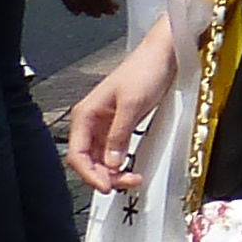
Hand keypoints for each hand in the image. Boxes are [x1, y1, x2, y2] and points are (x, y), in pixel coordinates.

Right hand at [64, 25, 181, 195]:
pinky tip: (131, 167)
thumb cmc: (145, 70)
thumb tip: (111, 163)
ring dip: (113, 172)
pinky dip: (120, 162)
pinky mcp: (119, 126)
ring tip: (132, 178)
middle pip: (88, 160)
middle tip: (125, 183)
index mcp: (86, 114)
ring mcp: (105, 125)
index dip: (88, 174)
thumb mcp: (132, 104)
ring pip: (101, 159)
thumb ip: (119, 134)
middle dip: (103, 175)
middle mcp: (91, 122)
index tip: (105, 186)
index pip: (77, 154)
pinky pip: (113, 151)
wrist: (163, 55)